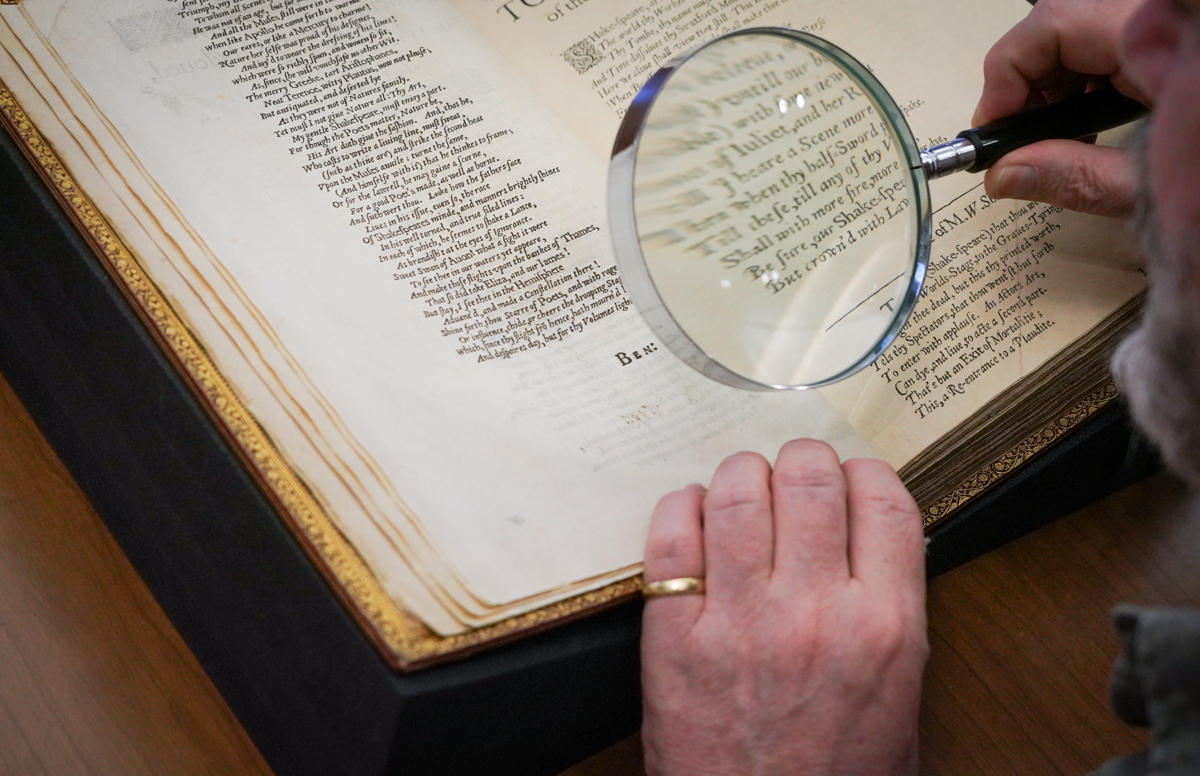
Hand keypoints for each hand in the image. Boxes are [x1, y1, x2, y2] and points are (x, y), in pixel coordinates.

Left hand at [640, 439, 927, 775]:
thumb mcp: (900, 700)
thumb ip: (892, 613)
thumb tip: (871, 541)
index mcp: (885, 628)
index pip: (884, 500)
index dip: (865, 472)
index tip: (851, 478)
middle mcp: (815, 613)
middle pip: (809, 479)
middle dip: (802, 460)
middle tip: (793, 473)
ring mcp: (739, 621)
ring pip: (738, 493)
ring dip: (741, 475)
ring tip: (742, 488)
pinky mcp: (673, 637)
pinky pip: (670, 537)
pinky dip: (680, 508)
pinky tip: (691, 515)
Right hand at [974, 0, 1147, 216]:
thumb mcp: (1151, 184)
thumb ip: (1077, 176)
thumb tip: (1002, 175)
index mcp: (1150, 36)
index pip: (1049, 26)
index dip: (1006, 78)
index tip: (992, 132)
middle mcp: (1157, 16)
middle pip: (1061, 25)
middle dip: (1028, 85)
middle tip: (1017, 142)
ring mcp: (1168, 24)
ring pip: (1082, 32)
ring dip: (1056, 84)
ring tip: (1057, 141)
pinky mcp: (1173, 39)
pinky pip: (1112, 40)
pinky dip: (1089, 81)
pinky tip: (1092, 125)